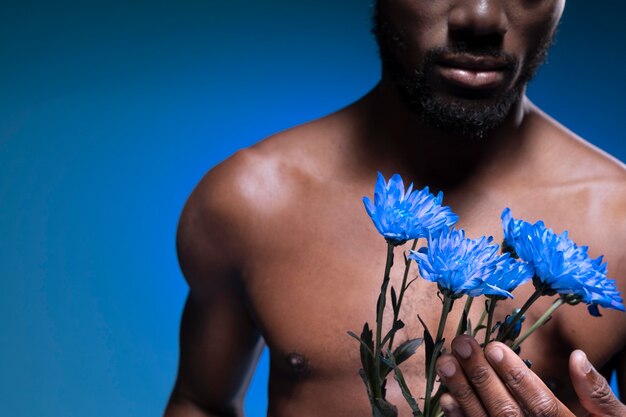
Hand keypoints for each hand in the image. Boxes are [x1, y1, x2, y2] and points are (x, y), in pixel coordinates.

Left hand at [435, 335, 625, 416]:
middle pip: (506, 412)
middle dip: (481, 376)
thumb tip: (578, 357)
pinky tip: (446, 398)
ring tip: (446, 363)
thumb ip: (597, 394)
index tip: (494, 347)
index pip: (540, 405)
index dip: (516, 376)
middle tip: (462, 344)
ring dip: (464, 393)